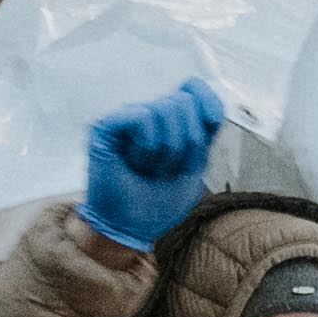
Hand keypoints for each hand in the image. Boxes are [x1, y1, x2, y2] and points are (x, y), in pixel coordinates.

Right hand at [78, 79, 226, 257]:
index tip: (204, 135)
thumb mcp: (194, 167)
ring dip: (163, 152)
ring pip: (165, 110)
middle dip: (183, 145)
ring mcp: (126, 119)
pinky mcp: (106, 126)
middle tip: (164, 167)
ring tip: (146, 168)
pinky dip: (147, 147)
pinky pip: (143, 118)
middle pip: (183, 102)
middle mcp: (148, 115)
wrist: (128, 227)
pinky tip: (133, 161)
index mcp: (170, 123)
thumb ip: (204, 136)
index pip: (193, 89)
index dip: (206, 104)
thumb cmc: (156, 202)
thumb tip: (211, 111)